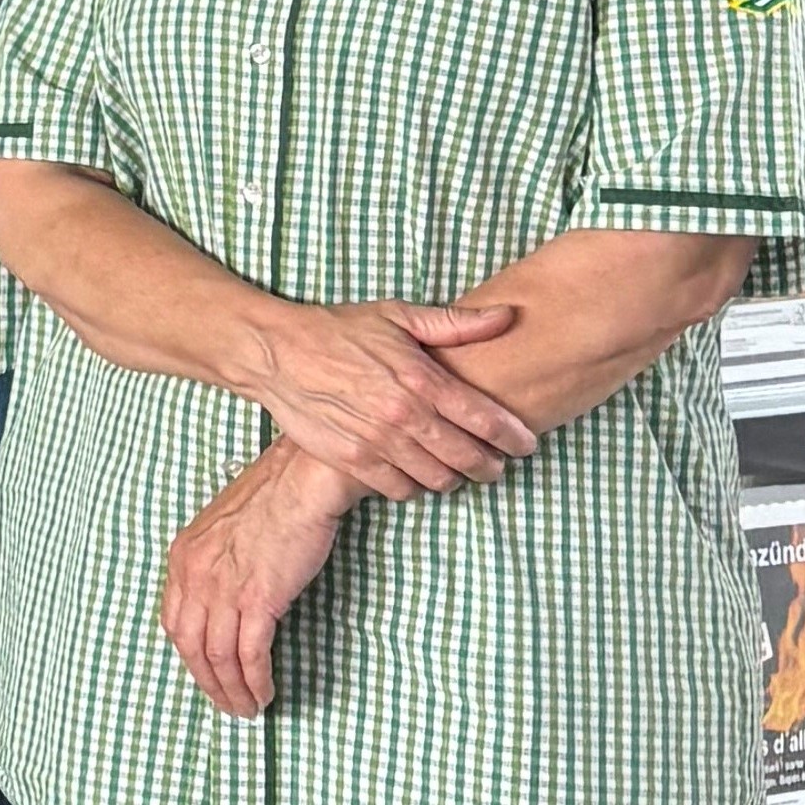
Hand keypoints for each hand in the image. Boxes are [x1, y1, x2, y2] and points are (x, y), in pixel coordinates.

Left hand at [162, 448, 355, 718]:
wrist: (303, 480)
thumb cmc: (275, 497)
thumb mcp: (224, 529)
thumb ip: (216, 564)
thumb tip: (226, 600)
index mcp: (183, 556)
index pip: (174, 621)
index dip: (190, 655)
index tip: (207, 674)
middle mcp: (195, 575)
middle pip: (189, 646)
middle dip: (208, 683)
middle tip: (228, 705)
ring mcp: (224, 588)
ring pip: (218, 657)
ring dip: (233, 690)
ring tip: (249, 708)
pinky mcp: (258, 597)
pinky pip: (249, 653)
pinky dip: (255, 680)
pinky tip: (265, 693)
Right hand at [244, 296, 533, 493]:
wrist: (277, 354)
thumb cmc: (338, 330)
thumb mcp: (398, 316)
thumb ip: (456, 324)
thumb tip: (506, 316)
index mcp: (421, 378)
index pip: (485, 419)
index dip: (514, 437)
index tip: (527, 445)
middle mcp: (404, 415)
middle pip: (467, 457)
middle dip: (491, 467)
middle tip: (497, 466)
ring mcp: (377, 442)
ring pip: (436, 479)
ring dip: (455, 479)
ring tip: (458, 471)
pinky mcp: (352, 460)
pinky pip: (399, 489)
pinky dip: (415, 487)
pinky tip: (417, 474)